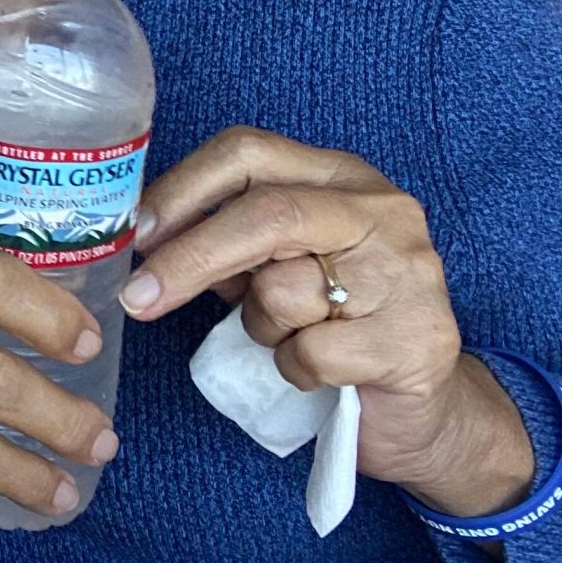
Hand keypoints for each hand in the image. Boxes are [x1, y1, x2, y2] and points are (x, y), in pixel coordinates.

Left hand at [120, 127, 533, 516]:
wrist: (426, 410)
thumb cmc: (338, 327)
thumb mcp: (278, 267)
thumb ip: (229, 242)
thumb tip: (146, 236)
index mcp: (341, 177)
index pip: (248, 151)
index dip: (182, 189)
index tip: (135, 232)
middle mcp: (381, 211)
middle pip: (264, 213)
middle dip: (190, 257)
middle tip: (137, 298)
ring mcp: (407, 272)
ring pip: (284, 290)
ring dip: (263, 328)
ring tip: (297, 337)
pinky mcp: (415, 339)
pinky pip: (310, 353)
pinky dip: (295, 371)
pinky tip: (326, 373)